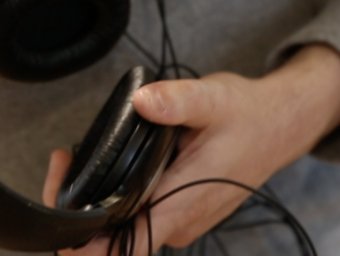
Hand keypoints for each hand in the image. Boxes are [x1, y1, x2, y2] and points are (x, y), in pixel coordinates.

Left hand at [42, 44, 339, 254]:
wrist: (279, 125)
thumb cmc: (247, 115)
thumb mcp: (213, 97)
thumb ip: (177, 100)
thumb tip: (144, 101)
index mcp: (183, 201)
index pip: (126, 243)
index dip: (86, 240)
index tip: (62, 210)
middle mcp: (180, 222)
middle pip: (115, 242)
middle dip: (77, 214)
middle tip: (60, 164)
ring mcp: (179, 222)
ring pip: (123, 233)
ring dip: (92, 208)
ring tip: (68, 163)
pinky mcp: (177, 214)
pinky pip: (136, 220)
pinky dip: (111, 202)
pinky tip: (98, 171)